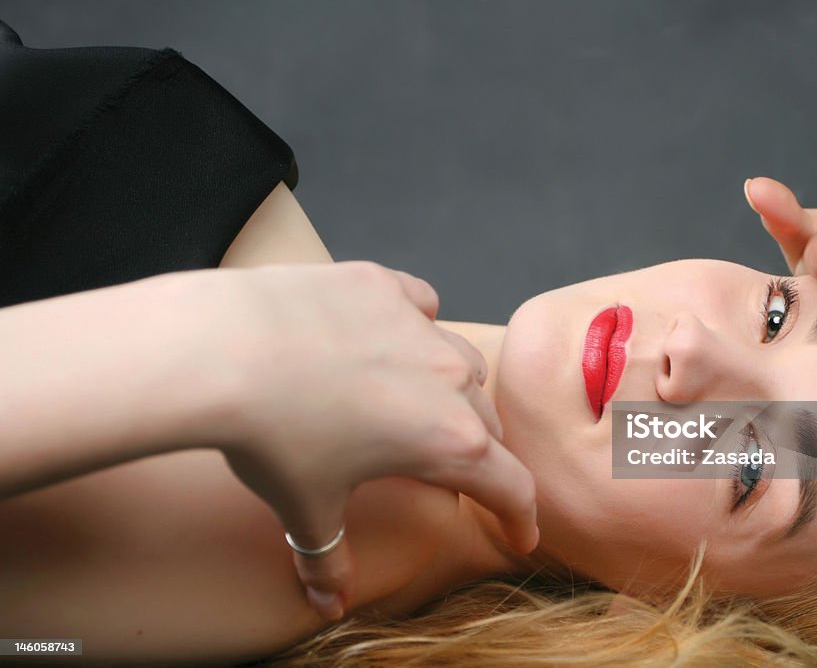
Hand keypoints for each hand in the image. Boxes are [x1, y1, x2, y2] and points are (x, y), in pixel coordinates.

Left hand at [180, 261, 537, 620]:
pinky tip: (388, 334)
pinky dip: (415, 325)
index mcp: (448, 443)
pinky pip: (420, 305)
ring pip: (462, 362)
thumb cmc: (272, 436)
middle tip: (445, 471)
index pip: (511, 486)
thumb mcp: (306, 507)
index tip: (520, 536)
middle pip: (488, 423)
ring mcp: (419, 326)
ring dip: (452, 389)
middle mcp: (449, 379)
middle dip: (476, 453)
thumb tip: (328, 603)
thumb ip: (327, 558)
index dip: (520, 518)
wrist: (223, 349)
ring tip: (416, 402)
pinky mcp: (383, 285)